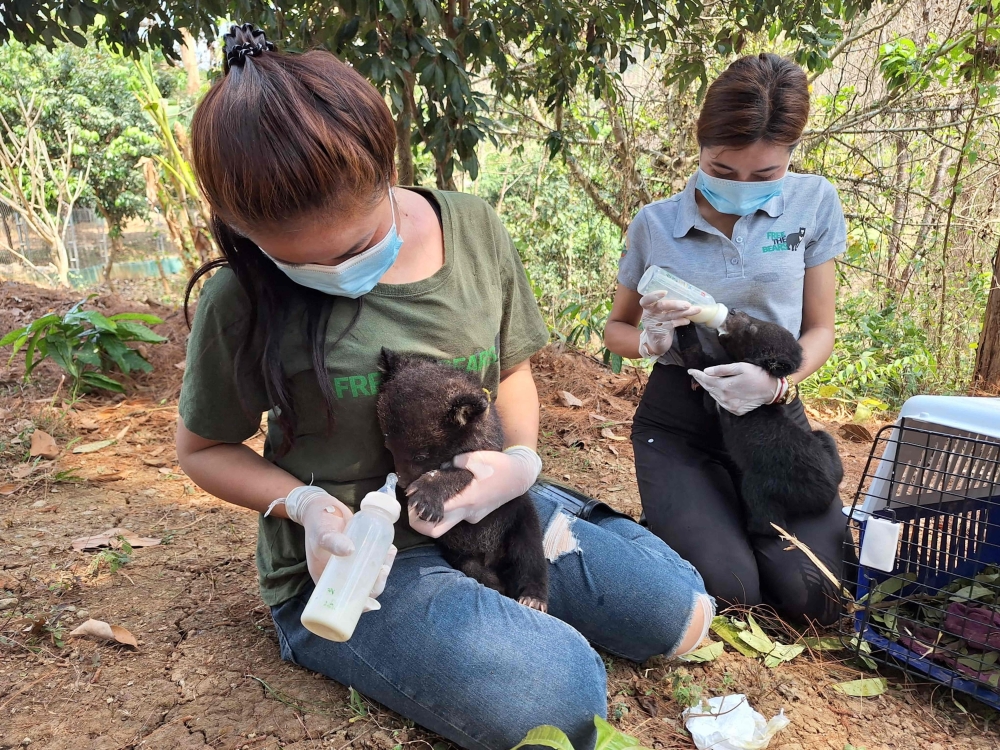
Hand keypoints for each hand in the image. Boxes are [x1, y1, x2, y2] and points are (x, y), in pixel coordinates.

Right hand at [271, 486, 396, 611]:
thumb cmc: (317, 523)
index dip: (358, 605)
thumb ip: (332, 541)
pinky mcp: (359, 551)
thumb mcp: (322, 533)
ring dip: (382, 570)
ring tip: (390, 556)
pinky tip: (390, 550)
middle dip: (376, 584)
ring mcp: (350, 563)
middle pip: (361, 589)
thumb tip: (349, 550)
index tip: (372, 605)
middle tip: (383, 570)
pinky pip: (373, 560)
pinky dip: (383, 558)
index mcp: (326, 579)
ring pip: (369, 575)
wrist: (322, 506)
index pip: (343, 600)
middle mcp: (339, 574)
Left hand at [407, 446, 541, 537]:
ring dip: (434, 515)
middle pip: (436, 530)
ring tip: (428, 497)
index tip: (412, 499)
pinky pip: (458, 515)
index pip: (436, 515)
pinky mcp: (476, 515)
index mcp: (467, 499)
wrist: (520, 477)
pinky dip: (449, 507)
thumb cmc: (500, 466)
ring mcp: (473, 516)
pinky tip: (448, 493)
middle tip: (412, 508)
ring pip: (447, 522)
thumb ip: (457, 461)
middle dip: (420, 524)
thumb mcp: (478, 457)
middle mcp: (468, 512)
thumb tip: (443, 465)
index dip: (419, 511)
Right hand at [638, 292, 699, 357]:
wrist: (655, 341)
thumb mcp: (658, 312)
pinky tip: (687, 320)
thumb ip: (666, 304)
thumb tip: (685, 294)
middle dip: (675, 304)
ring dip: (684, 312)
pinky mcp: (661, 332)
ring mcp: (655, 324)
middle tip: (688, 304)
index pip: (646, 300)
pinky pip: (673, 324)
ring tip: (696, 310)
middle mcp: (649, 315)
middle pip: (661, 306)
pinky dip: (681, 321)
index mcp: (647, 307)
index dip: (654, 295)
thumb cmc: (659, 321)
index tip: (665, 292)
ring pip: (670, 315)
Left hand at [688, 362, 780, 415]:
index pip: (705, 380)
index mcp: (725, 386)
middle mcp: (725, 398)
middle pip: (708, 389)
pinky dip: (719, 396)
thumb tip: (706, 371)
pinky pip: (722, 403)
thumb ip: (722, 370)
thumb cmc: (757, 374)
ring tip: (707, 381)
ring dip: (710, 389)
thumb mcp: (740, 367)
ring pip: (714, 396)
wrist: (771, 389)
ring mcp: (730, 406)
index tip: (690, 370)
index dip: (697, 375)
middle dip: (702, 381)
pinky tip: (720, 390)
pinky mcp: (735, 411)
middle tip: (696, 374)